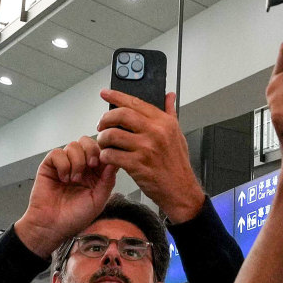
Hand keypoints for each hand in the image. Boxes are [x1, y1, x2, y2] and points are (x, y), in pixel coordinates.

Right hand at [14, 136, 115, 255]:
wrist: (51, 226)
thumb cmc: (74, 218)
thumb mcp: (98, 200)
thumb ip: (108, 181)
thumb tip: (114, 162)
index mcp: (94, 174)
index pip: (102, 152)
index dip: (104, 152)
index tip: (103, 163)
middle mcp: (80, 166)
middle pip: (87, 141)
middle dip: (91, 150)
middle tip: (91, 165)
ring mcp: (64, 165)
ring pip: (73, 145)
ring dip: (76, 161)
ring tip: (74, 180)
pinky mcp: (49, 166)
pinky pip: (57, 152)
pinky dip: (62, 164)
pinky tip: (63, 178)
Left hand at [96, 90, 204, 222]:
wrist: (180, 190)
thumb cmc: (177, 164)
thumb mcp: (177, 134)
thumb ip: (170, 113)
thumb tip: (169, 96)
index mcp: (164, 122)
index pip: (136, 102)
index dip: (116, 96)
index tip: (105, 93)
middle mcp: (155, 132)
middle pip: (121, 115)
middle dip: (105, 118)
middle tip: (101, 124)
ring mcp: (146, 148)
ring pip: (112, 135)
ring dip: (102, 139)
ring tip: (104, 143)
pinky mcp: (137, 165)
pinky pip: (111, 155)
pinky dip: (105, 155)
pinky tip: (108, 157)